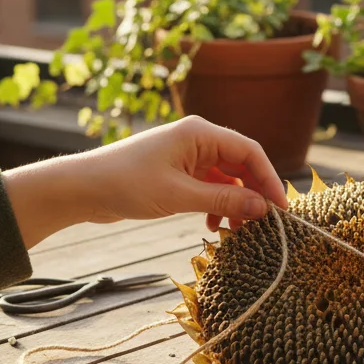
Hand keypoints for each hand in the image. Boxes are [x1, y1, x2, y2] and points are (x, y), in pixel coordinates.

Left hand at [3, 116, 288, 247]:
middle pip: (242, 165)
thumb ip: (223, 200)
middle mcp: (197, 139)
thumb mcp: (178, 195)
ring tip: (236, 231)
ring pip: (227, 179)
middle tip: (264, 225)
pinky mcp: (178, 173)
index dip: (269, 179)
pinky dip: (217, 206)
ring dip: (235, 204)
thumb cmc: (126, 184)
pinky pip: (210, 187)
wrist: (83, 189)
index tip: (281, 209)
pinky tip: (213, 226)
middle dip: (253, 194)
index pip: (249, 151)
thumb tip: (262, 208)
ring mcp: (188, 156)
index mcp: (199, 133)